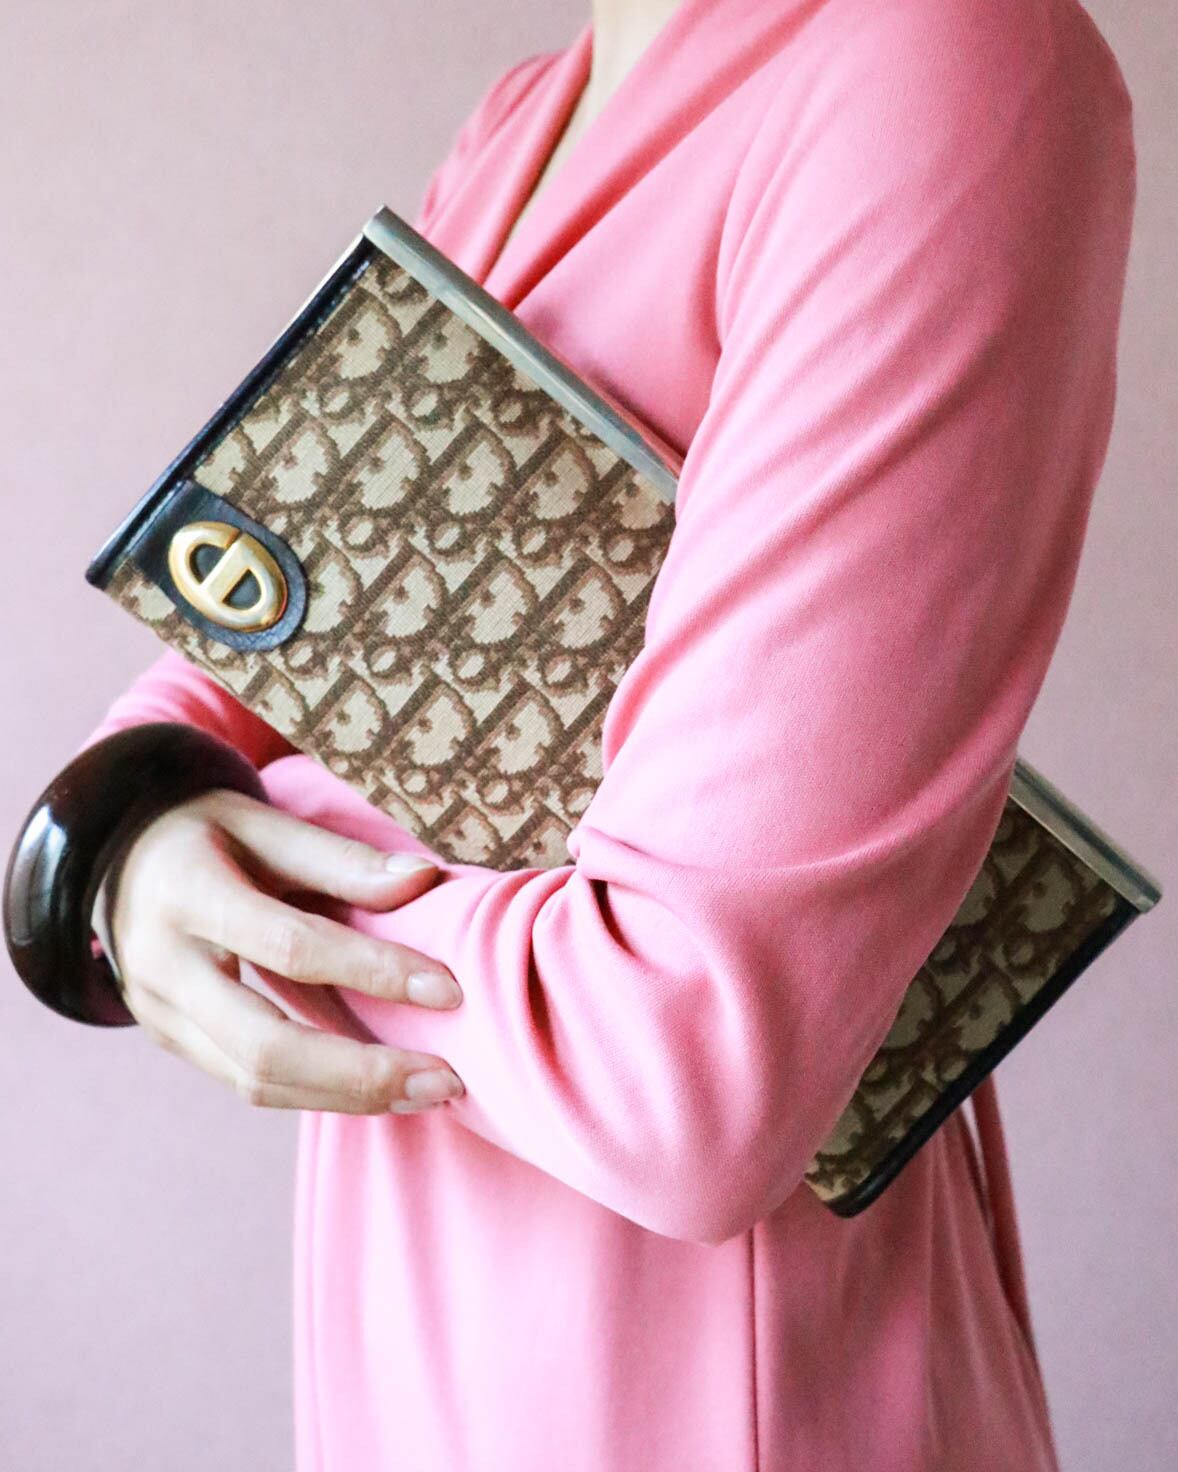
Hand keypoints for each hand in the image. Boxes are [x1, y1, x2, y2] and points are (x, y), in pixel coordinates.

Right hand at [92, 786, 465, 1115]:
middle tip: (445, 1079)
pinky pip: (247, 1082)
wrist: (112, 858)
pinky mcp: (171, 1041)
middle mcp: (163, 965)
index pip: (290, 946)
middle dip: (362, 1073)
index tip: (449, 990)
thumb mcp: (263, 822)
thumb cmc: (204, 833)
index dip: (373, 970)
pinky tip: (378, 1089)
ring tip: (427, 1093)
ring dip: (348, 1097)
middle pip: (265, 1045)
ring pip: (255, 1081)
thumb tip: (424, 881)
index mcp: (188, 893)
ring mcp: (159, 1014)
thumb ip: (340, 859)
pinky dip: (318, 1093)